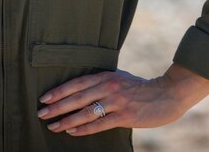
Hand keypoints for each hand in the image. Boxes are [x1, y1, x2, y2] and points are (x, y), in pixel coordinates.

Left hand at [36, 63, 208, 135]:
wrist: (167, 94)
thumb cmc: (141, 88)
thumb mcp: (120, 78)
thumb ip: (102, 82)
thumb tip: (81, 89)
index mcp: (106, 76)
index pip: (77, 83)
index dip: (59, 91)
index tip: (44, 98)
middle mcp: (109, 86)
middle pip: (77, 97)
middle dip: (57, 106)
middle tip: (41, 113)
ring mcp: (117, 101)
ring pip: (86, 112)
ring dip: (67, 120)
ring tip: (53, 126)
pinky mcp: (125, 116)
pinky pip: (100, 124)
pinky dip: (84, 129)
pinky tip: (72, 132)